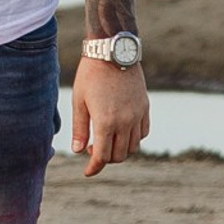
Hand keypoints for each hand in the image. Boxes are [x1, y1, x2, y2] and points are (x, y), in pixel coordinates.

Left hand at [72, 57, 148, 175]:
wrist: (112, 52)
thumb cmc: (91, 75)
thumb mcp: (79, 100)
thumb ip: (80, 128)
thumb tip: (78, 150)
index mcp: (106, 122)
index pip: (102, 156)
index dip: (94, 167)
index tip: (88, 171)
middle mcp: (125, 123)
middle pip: (119, 155)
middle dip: (105, 158)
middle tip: (92, 148)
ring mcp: (137, 116)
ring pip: (133, 147)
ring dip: (120, 150)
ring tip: (106, 140)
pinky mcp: (145, 108)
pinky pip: (143, 133)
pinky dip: (133, 139)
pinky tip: (122, 132)